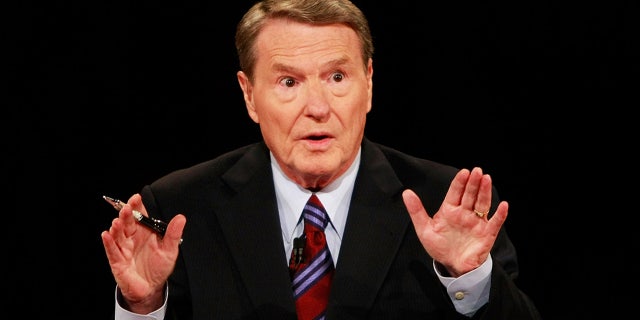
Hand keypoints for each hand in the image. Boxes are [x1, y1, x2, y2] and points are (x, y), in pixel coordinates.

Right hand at [101, 193, 185, 312]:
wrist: (151, 288)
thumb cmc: (158, 267)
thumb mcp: (170, 250)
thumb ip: (173, 234)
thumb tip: (181, 218)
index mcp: (144, 232)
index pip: (139, 216)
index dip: (136, 206)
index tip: (137, 197)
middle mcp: (132, 238)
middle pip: (127, 223)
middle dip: (126, 214)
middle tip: (126, 207)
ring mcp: (124, 249)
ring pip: (118, 235)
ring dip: (117, 227)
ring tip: (118, 221)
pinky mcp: (118, 261)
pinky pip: (112, 250)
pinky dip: (108, 243)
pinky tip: (106, 234)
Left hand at [402, 167, 507, 276]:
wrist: (453, 266)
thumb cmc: (439, 247)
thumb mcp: (424, 229)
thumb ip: (416, 211)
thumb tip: (406, 193)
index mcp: (450, 210)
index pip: (455, 192)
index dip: (460, 182)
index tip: (464, 172)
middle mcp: (464, 213)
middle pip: (470, 195)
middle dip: (473, 183)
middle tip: (477, 171)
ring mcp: (476, 222)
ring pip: (482, 204)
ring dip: (485, 192)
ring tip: (486, 179)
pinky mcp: (486, 234)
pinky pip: (495, 222)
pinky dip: (499, 215)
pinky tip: (503, 205)